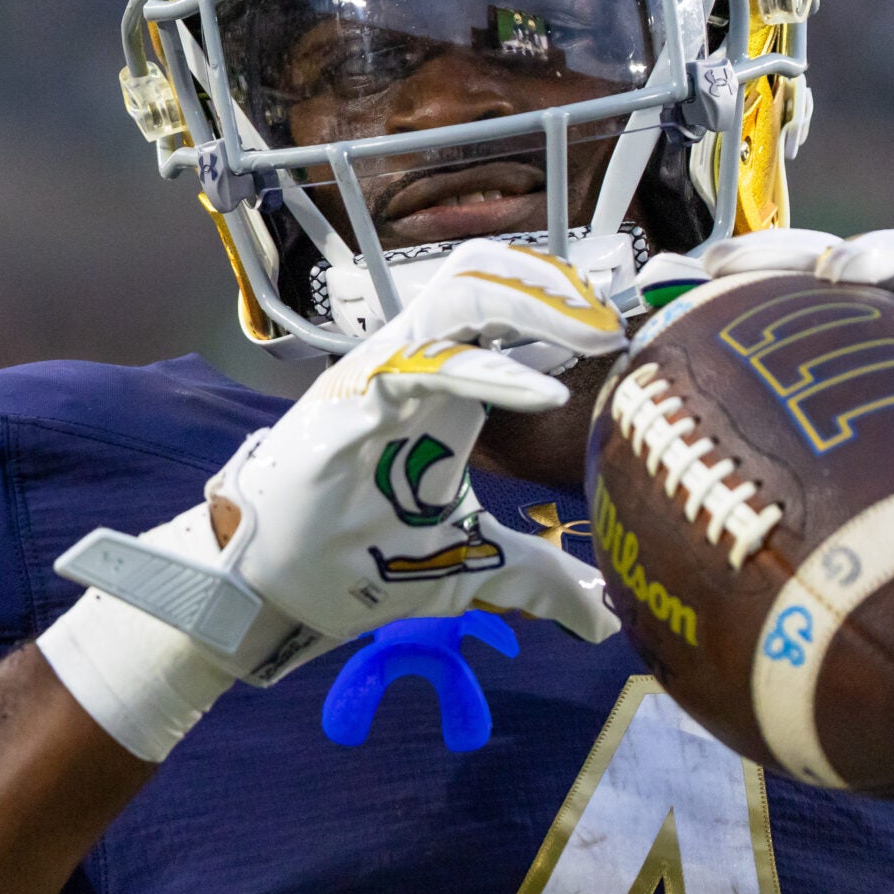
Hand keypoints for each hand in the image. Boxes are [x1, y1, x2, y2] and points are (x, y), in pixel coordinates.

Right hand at [211, 238, 625, 660]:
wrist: (273, 591)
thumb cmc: (357, 560)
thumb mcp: (468, 570)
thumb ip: (535, 577)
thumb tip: (601, 619)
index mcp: (442, 387)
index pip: (498, 300)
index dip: (560, 300)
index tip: (620, 334)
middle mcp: (415, 366)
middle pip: (482, 275)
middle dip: (554, 283)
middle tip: (612, 323)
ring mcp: (381, 378)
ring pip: (455, 295)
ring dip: (530, 301)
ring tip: (591, 332)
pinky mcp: (350, 405)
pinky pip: (421, 365)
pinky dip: (486, 372)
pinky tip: (543, 394)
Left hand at [701, 227, 893, 742]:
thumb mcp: (865, 547)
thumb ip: (795, 554)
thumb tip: (672, 627)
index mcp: (846, 370)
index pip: (778, 317)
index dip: (726, 301)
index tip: (670, 296)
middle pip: (828, 268)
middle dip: (780, 252)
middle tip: (732, 264)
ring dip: (872, 253)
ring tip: (839, 270)